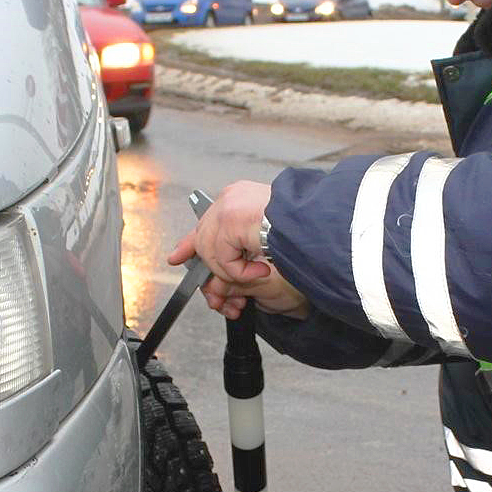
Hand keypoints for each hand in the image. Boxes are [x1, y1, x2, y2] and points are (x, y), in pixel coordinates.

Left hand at [167, 180, 309, 319]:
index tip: (176, 256)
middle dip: (209, 268)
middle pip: (203, 238)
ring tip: (259, 273)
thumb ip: (238, 250)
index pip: (206, 220)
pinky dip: (241, 273)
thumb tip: (216, 273)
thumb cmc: (302, 233)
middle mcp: (231, 198)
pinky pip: (223, 259)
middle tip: (216, 292)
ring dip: (235, 273)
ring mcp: (228, 208)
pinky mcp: (228, 222)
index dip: (190, 242)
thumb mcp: (263, 243)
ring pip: (212, 253)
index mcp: (240, 198)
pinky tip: (261, 269)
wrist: (315, 224)